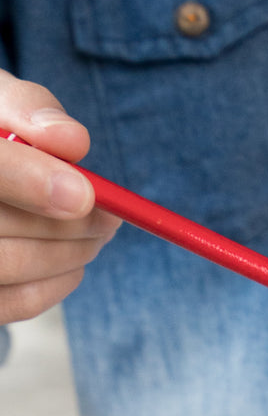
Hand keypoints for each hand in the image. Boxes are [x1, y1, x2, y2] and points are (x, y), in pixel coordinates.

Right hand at [0, 68, 119, 322]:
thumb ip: (28, 109)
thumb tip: (72, 142)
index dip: (28, 180)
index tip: (83, 193)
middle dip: (66, 227)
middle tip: (109, 218)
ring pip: (7, 266)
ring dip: (67, 256)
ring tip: (97, 234)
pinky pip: (8, 305)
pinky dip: (51, 286)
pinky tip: (72, 263)